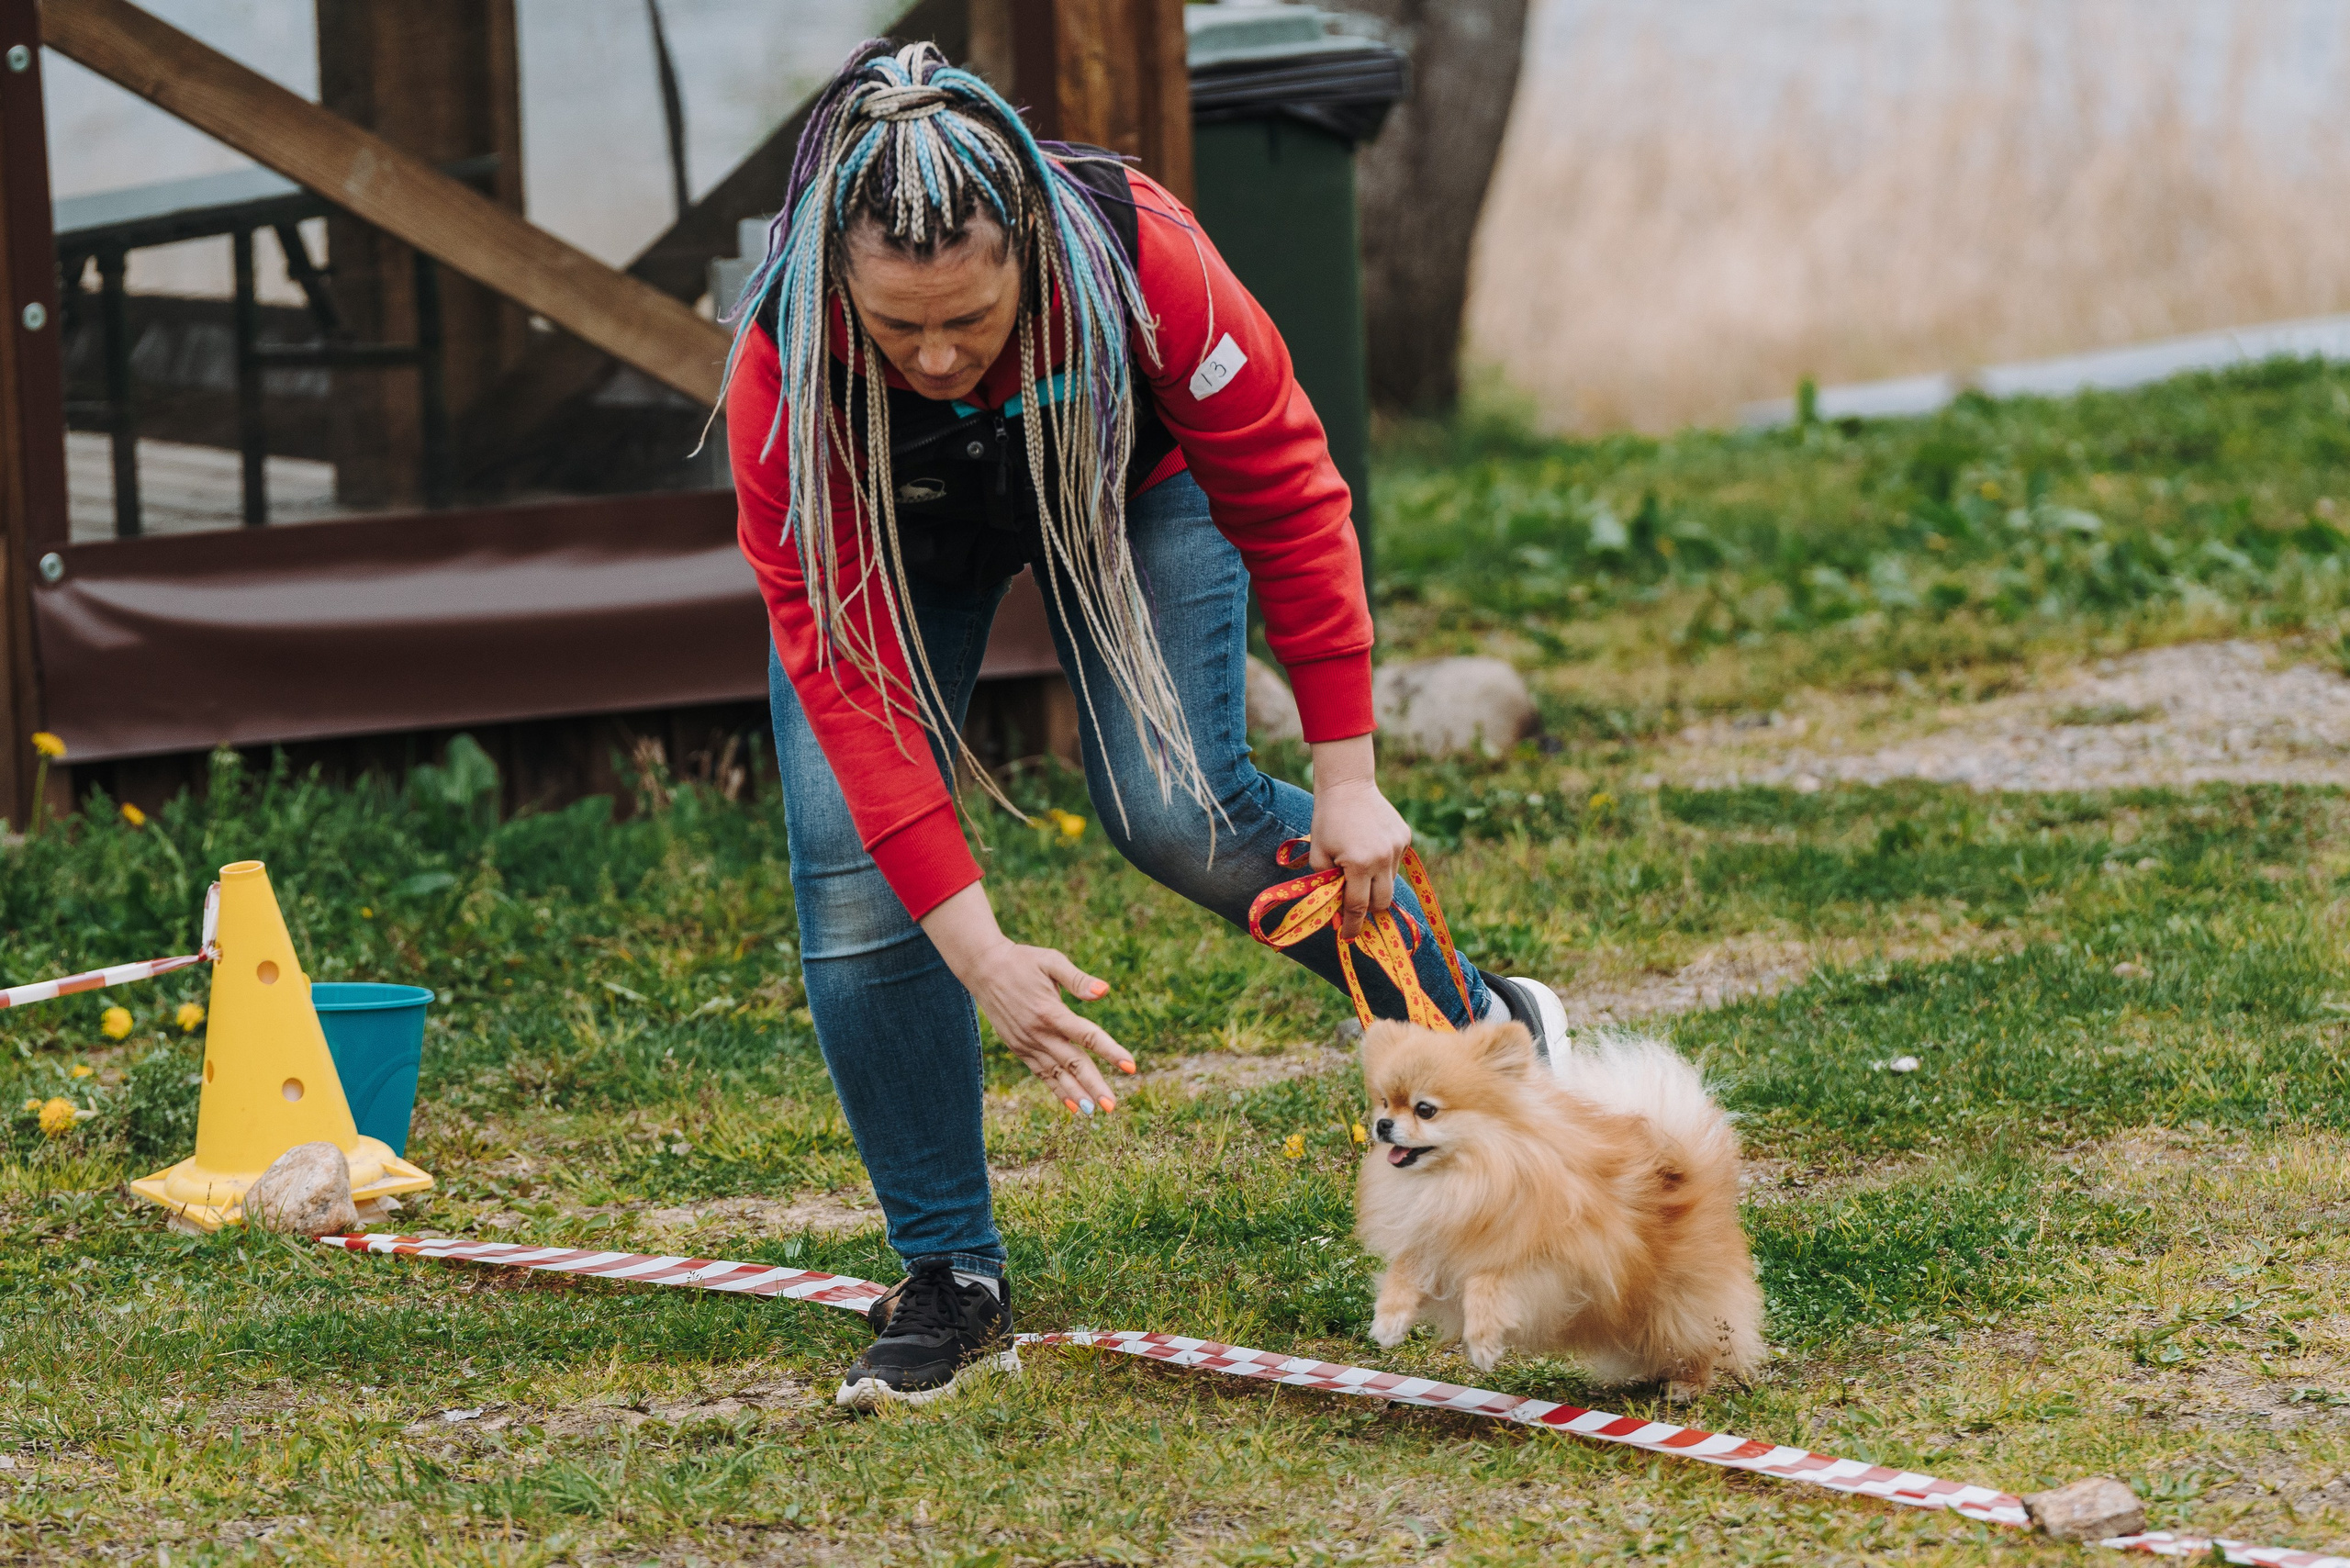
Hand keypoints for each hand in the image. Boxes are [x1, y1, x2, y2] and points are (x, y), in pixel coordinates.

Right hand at [919, 883, 1134, 1113]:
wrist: (983, 969)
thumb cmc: (1023, 961)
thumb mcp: (1051, 961)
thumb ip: (1078, 979)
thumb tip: (1105, 991)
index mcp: (1051, 1011)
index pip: (1087, 1036)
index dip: (1110, 1052)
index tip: (1131, 1067)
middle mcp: (1039, 1032)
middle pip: (1073, 1063)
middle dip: (1094, 1085)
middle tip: (1113, 1106)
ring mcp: (1027, 1043)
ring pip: (1056, 1074)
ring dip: (1076, 1094)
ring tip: (1095, 1112)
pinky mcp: (1019, 1047)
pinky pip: (1041, 1073)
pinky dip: (1056, 1090)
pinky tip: (1072, 1105)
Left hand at [1309, 733, 1412, 941]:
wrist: (1348, 786)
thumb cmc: (1327, 820)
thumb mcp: (1318, 854)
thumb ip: (1326, 884)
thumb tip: (1337, 912)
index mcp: (1359, 864)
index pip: (1357, 907)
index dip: (1352, 925)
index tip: (1348, 938)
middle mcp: (1383, 858)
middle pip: (1382, 902)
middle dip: (1368, 909)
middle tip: (1354, 903)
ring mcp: (1397, 847)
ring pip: (1390, 883)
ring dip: (1375, 885)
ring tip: (1359, 866)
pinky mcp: (1405, 838)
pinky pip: (1395, 864)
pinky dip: (1383, 865)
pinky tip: (1370, 848)